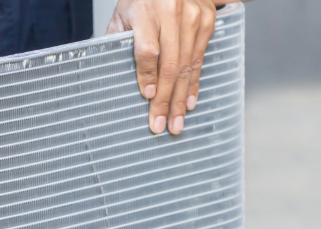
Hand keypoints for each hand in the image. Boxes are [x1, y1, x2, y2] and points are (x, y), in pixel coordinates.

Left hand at [107, 0, 219, 135]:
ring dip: (181, 99)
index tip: (148, 97)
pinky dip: (194, 84)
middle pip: (170, 64)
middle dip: (166, 99)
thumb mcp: (122, 15)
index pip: (147, 50)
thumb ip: (118, 42)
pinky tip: (189, 102)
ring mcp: (193, 16)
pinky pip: (200, 59)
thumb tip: (113, 80)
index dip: (148, 76)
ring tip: (176, 123)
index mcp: (145, 10)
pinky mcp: (207, 20)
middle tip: (162, 125)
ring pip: (187, 66)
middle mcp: (172, 11)